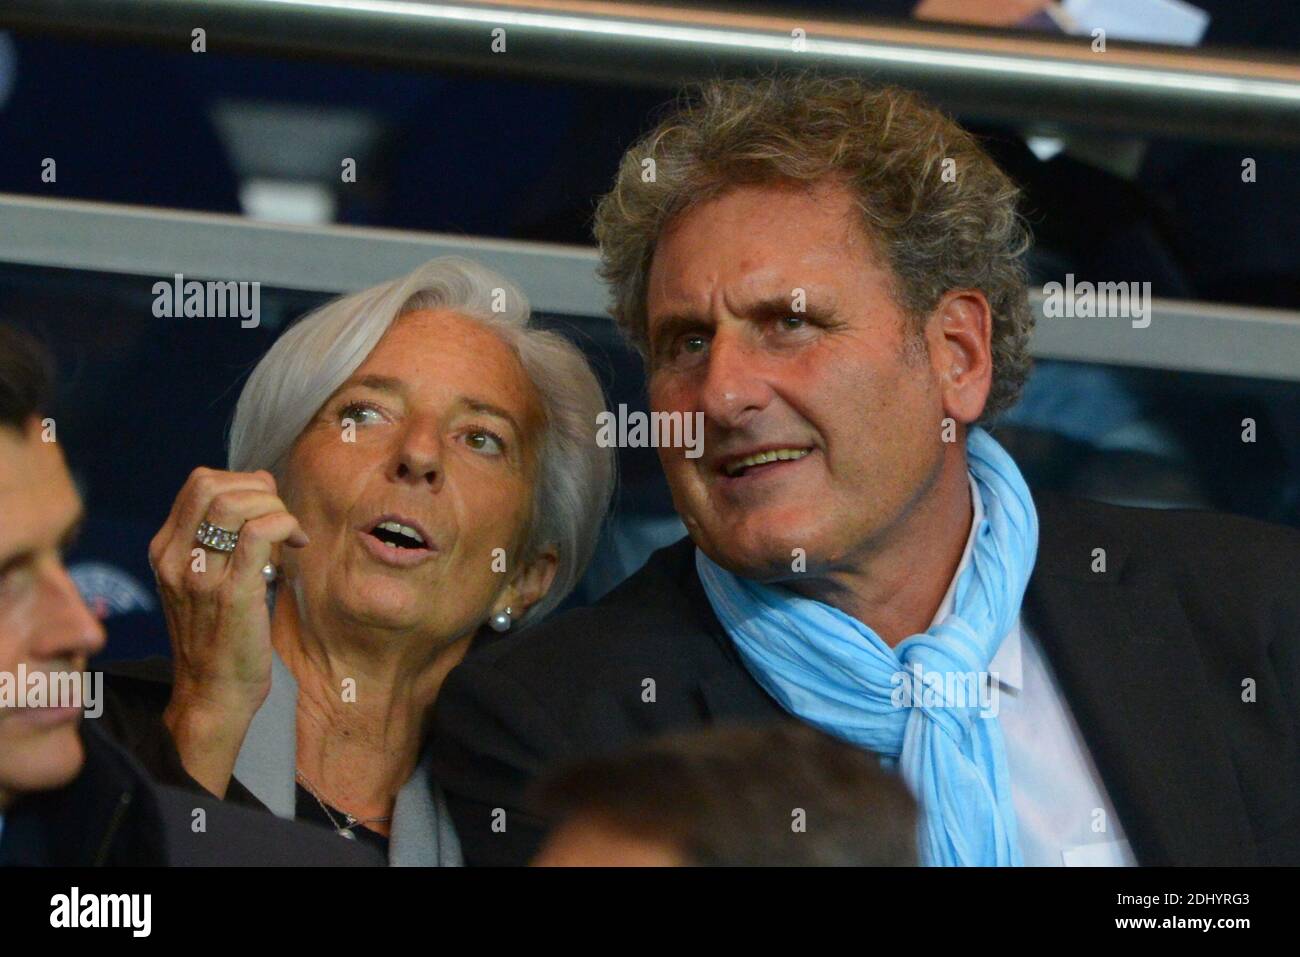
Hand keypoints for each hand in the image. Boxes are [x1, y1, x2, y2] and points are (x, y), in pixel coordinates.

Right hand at [148, 467, 308, 795]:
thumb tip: (260, 490)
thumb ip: (221, 537)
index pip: (199, 483)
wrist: (212, 693)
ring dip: (274, 507)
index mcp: (165, 550)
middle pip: (213, 484)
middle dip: (258, 489)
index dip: (242, 481)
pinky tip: (296, 542)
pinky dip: (284, 524)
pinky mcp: (232, 593)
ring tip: (290, 533)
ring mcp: (200, 576)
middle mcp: (175, 558)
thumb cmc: (219, 635)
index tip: (267, 506)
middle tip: (281, 516)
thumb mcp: (204, 579)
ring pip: (234, 504)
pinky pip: (259, 535)